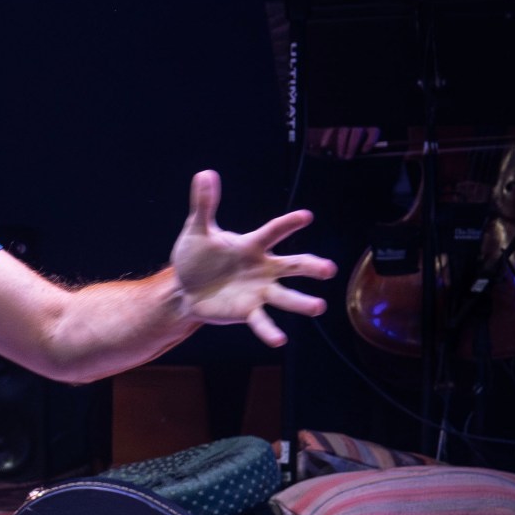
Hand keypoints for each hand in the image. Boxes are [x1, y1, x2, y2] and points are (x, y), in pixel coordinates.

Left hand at [169, 170, 337, 346]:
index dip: (288, 224)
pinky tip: (279, 340)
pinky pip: (261, 321)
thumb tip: (204, 174)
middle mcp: (263, 269)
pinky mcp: (247, 311)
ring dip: (301, 302)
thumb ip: (204, 205)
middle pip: (292, 265)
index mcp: (252, 246)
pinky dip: (269, 330)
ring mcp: (258, 291)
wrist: (185, 288)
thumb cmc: (198, 257)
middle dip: (311, 266)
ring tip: (318, 306)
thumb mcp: (197, 230)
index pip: (273, 232)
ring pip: (285, 296)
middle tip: (329, 269)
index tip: (306, 216)